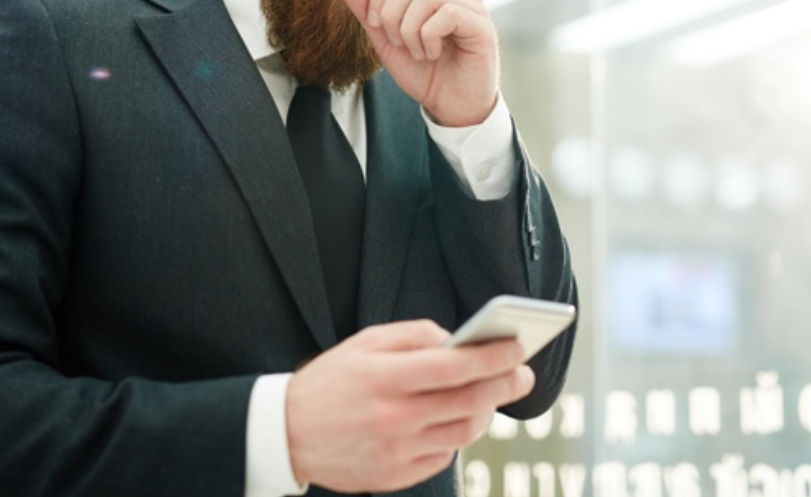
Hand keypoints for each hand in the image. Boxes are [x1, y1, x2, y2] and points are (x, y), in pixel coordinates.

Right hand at [285, 319, 534, 492]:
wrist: (286, 434)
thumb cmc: (330, 381)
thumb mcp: (365, 343)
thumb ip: (413, 335)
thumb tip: (456, 340)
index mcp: (385, 377)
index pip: (453, 366)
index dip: (492, 357)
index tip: (518, 347)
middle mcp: (393, 417)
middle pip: (468, 401)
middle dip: (505, 385)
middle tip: (524, 374)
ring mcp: (395, 451)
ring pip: (462, 434)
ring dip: (486, 413)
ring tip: (493, 397)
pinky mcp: (395, 476)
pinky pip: (443, 457)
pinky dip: (458, 437)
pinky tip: (458, 420)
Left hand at [342, 0, 498, 126]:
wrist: (452, 108)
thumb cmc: (425, 74)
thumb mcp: (387, 42)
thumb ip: (369, 12)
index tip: (380, 28)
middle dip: (392, 13)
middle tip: (398, 43)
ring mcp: (473, 7)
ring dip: (410, 29)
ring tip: (416, 52)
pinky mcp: (482, 26)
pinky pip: (447, 14)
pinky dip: (429, 37)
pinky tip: (432, 54)